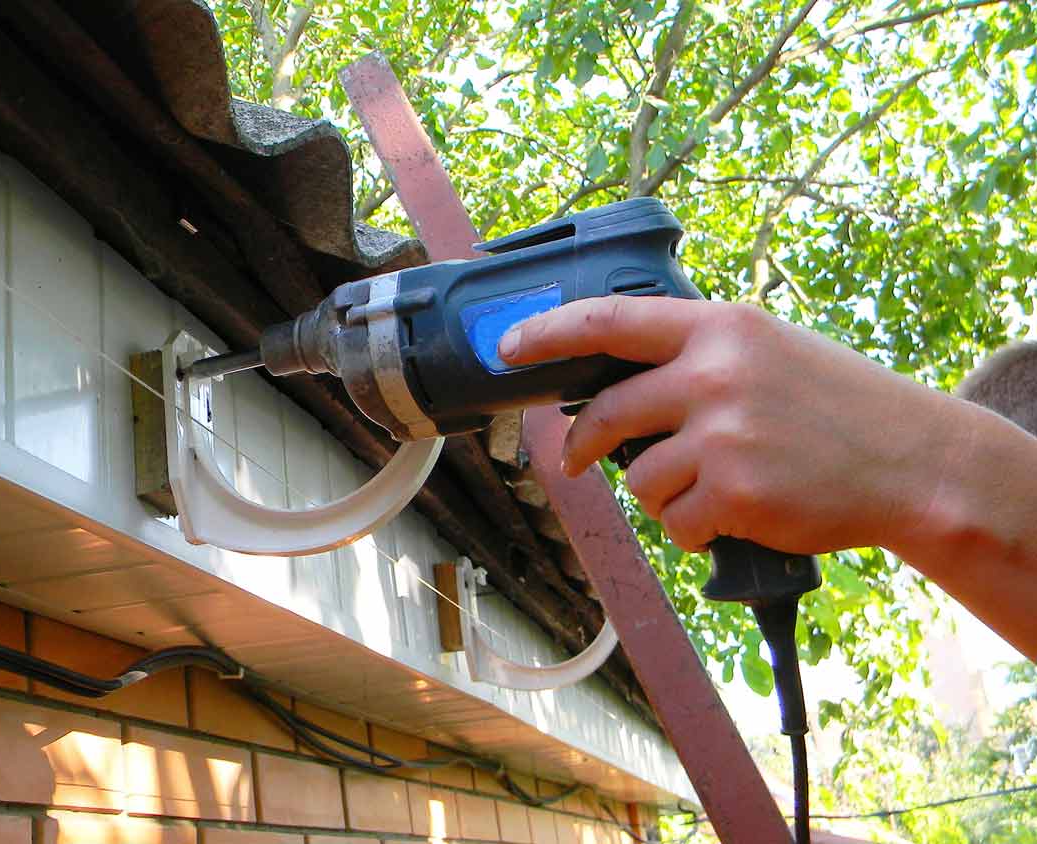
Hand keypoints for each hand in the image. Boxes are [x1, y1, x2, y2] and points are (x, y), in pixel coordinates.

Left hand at [497, 297, 963, 555]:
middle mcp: (714, 374)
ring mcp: (722, 433)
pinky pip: (674, 522)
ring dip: (660, 497)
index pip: (608, 320)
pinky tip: (733, 517)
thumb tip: (618, 377)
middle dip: (581, 447)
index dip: (547, 333)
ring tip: (710, 491)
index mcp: (719, 328)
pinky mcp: (732, 490)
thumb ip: (698, 356)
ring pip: (638, 480)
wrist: (913, 462)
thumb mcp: (768, 350)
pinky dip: (692, 530)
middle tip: (576, 463)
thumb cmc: (838, 406)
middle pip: (606, 415)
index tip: (509, 347)